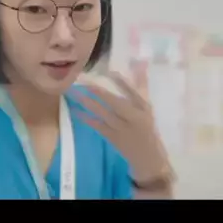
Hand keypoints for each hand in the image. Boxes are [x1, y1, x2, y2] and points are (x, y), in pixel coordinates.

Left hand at [72, 71, 174, 188]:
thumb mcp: (147, 108)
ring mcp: (121, 129)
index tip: (111, 71)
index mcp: (143, 109)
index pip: (134, 93)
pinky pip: (97, 126)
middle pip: (115, 103)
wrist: (147, 158)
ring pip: (103, 113)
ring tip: (75, 92)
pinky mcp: (111, 137)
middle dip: (99, 92)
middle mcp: (133, 118)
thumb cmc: (147, 128)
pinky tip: (75, 110)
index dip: (123, 83)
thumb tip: (139, 64)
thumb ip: (140, 86)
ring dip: (89, 102)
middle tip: (84, 80)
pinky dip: (86, 118)